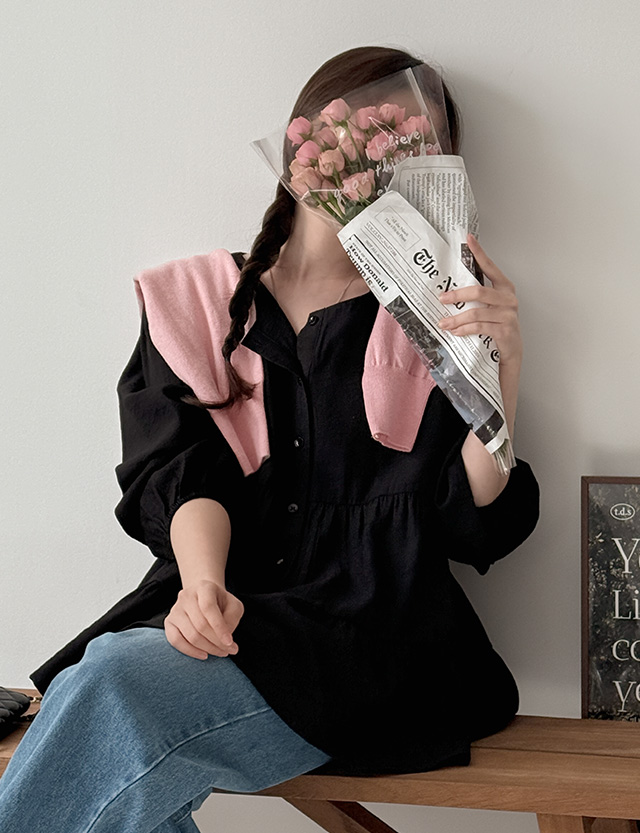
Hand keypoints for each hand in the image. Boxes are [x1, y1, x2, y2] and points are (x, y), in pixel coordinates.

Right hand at [164, 580, 243, 659]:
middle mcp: (186, 596)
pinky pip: (175, 641)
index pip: (208, 607)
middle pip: (200, 625)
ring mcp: (175, 609)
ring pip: (190, 635)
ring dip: (208, 648)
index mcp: (203, 587)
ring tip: (221, 652)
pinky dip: (190, 651)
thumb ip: (232, 618)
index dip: (219, 627)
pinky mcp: (169, 622)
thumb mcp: (233, 605)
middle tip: (229, 650)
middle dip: (217, 642)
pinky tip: (204, 654)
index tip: (230, 642)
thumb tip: (224, 638)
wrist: (203, 597)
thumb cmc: (220, 603)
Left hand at [437, 234, 521, 367]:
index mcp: (504, 288)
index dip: (479, 253)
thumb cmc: (498, 327)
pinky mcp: (505, 330)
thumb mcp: (489, 309)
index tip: (469, 239)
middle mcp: (508, 298)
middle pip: (479, 291)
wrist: (511, 352)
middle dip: (457, 295)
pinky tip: (455, 332)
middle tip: (442, 298)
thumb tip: (450, 290)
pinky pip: (479, 327)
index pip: (490, 266)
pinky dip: (464, 329)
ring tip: (443, 322)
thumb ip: (477, 297)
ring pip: (476, 313)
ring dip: (456, 318)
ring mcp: (508, 314)